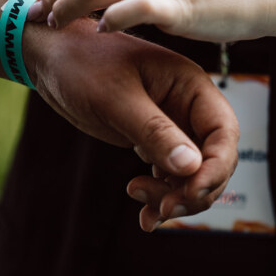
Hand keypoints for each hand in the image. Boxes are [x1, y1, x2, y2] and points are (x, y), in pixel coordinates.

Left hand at [24, 17, 238, 230]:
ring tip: (146, 212)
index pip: (223, 132)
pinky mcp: (150, 141)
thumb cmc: (82, 63)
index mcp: (190, 85)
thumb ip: (153, 131)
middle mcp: (187, 106)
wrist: (51, 57)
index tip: (191, 192)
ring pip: (191, 174)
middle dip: (195, 190)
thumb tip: (192, 167)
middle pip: (213, 160)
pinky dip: (159, 197)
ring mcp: (171, 125)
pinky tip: (144, 218)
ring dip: (175, 199)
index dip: (216, 167)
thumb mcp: (116, 97)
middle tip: (163, 208)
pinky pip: (168, 176)